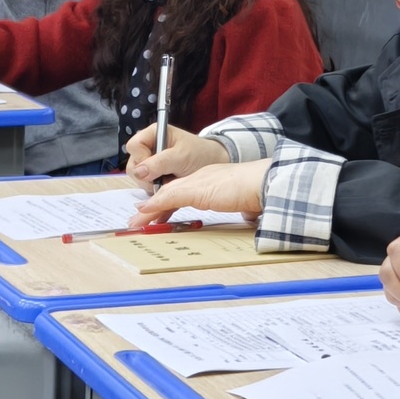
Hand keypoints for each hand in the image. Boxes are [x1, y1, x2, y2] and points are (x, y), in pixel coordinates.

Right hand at [124, 125, 229, 183]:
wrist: (212, 164)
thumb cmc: (200, 154)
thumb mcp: (181, 157)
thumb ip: (160, 162)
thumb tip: (139, 171)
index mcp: (153, 134)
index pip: (133, 146)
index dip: (141, 159)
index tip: (154, 169)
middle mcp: (149, 146)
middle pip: (133, 163)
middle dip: (146, 176)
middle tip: (163, 179)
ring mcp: (150, 161)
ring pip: (138, 177)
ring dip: (151, 184)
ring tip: (169, 181)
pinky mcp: (153, 174)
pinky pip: (145, 184)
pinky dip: (155, 188)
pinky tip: (167, 185)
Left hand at [129, 158, 272, 224]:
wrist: (263, 181)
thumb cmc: (260, 189)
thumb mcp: (248, 199)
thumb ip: (244, 206)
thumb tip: (250, 215)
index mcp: (212, 179)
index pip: (184, 191)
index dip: (169, 202)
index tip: (158, 213)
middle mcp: (202, 177)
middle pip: (171, 192)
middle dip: (154, 206)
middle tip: (138, 218)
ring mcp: (198, 182)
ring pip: (166, 195)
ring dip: (149, 209)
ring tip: (136, 221)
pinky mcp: (195, 190)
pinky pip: (169, 197)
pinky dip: (155, 205)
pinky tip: (144, 212)